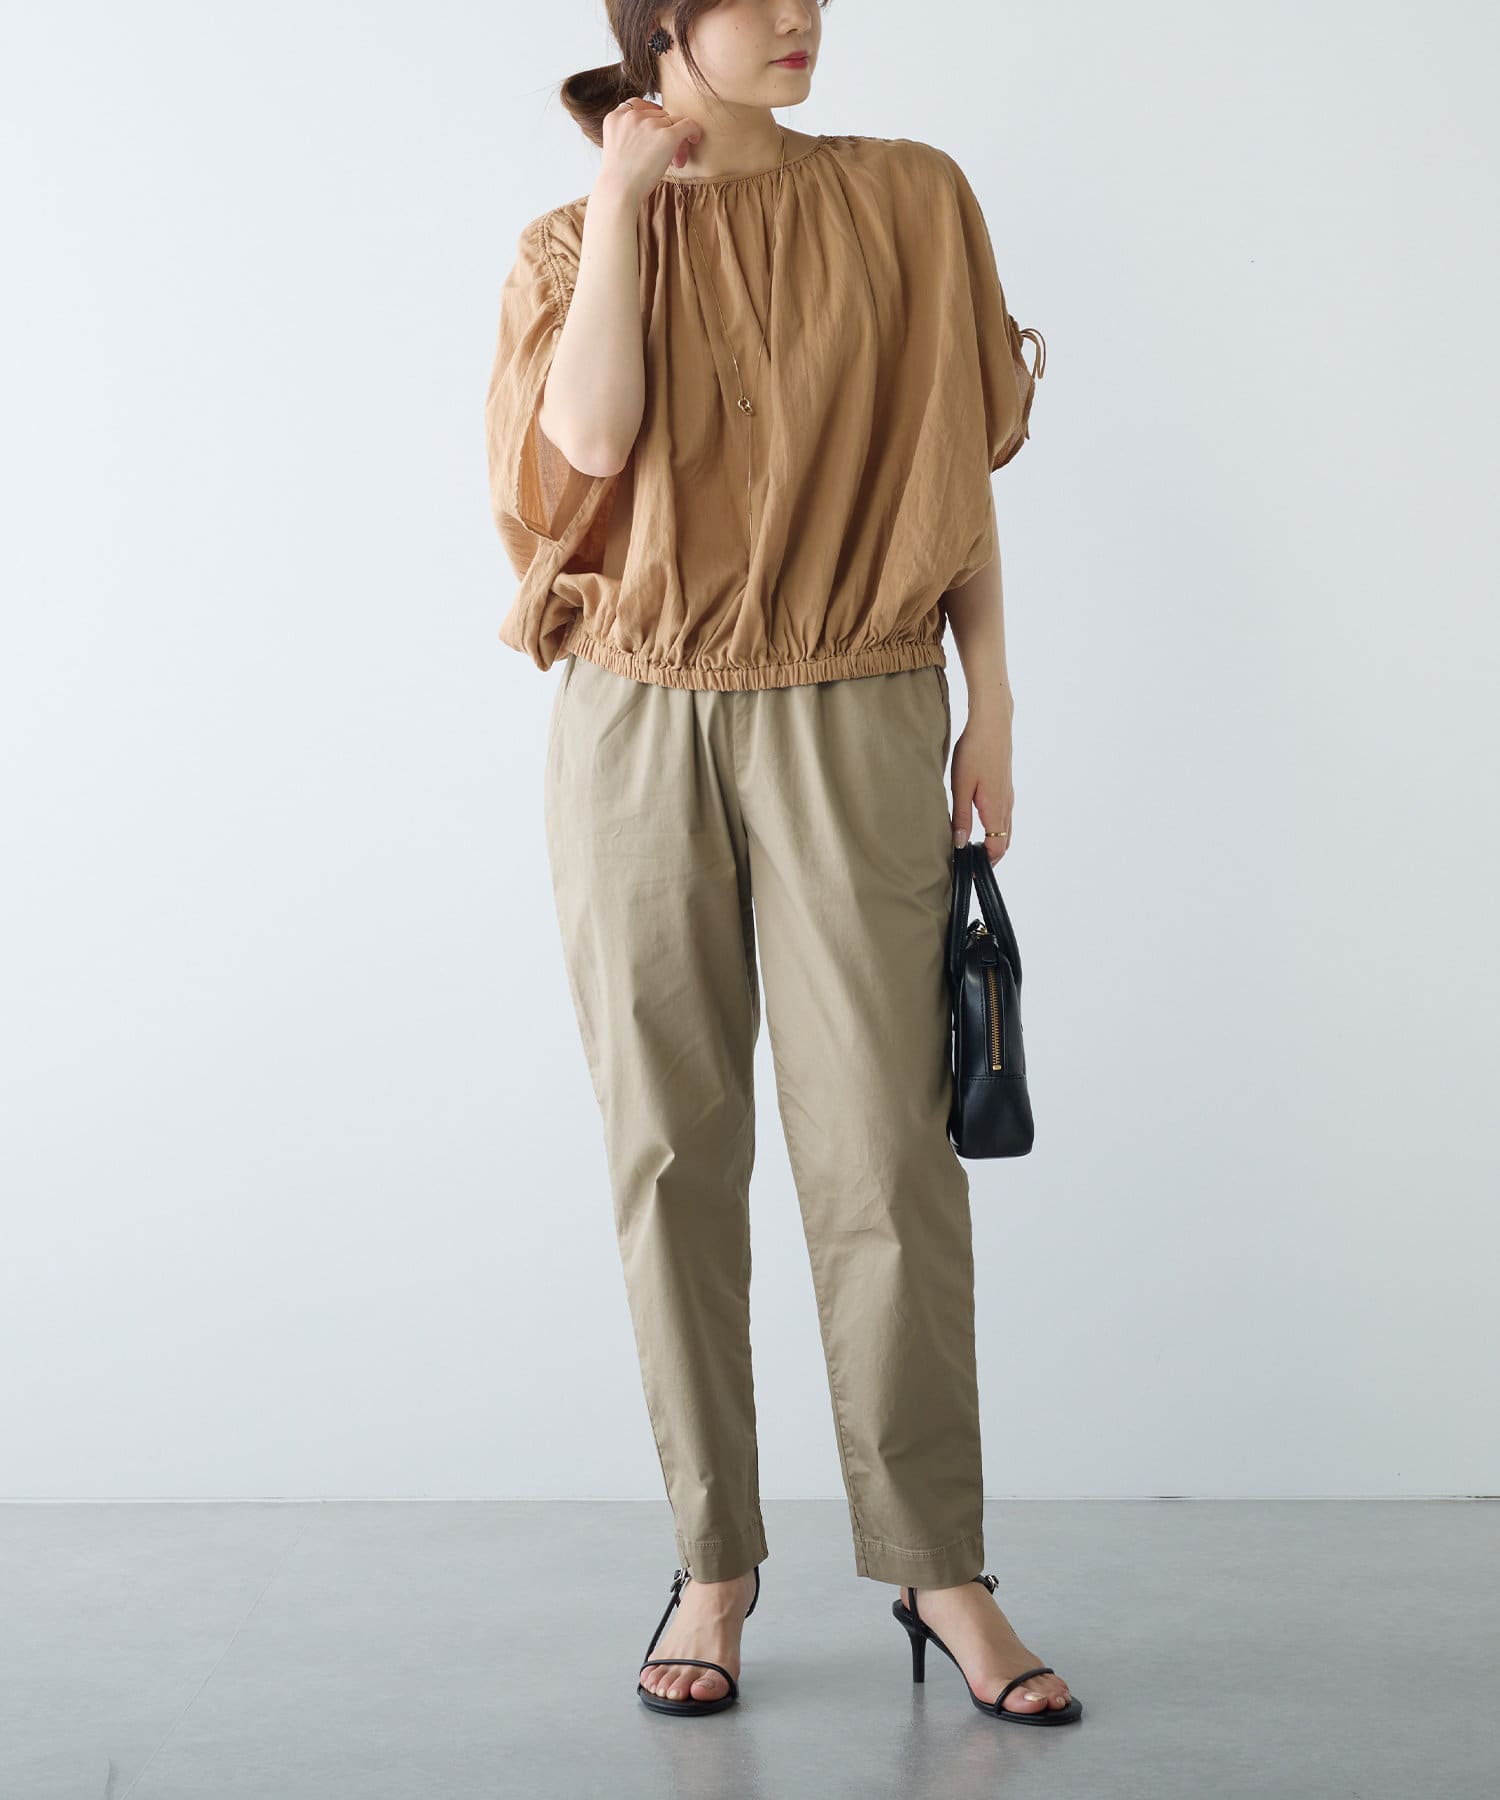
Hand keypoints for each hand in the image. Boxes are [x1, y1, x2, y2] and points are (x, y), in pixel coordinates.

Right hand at [596, 97, 702, 207]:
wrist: (619, 192)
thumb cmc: (619, 179)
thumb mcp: (616, 147)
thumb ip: (629, 132)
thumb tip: (654, 131)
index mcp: (615, 117)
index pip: (638, 106)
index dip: (650, 118)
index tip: (656, 131)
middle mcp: (632, 116)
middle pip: (658, 115)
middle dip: (663, 131)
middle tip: (666, 154)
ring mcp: (650, 124)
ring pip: (672, 121)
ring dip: (676, 138)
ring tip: (674, 160)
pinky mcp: (667, 135)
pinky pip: (688, 124)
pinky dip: (693, 131)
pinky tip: (694, 140)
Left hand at [950, 706, 1014, 862]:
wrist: (992, 723)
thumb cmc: (974, 751)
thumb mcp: (961, 786)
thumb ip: (961, 816)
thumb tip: (960, 844)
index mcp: (996, 809)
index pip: (997, 847)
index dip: (985, 863)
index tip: (969, 870)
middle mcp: (1007, 805)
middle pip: (1004, 842)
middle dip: (990, 857)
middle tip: (970, 864)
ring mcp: (1008, 796)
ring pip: (1005, 829)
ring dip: (993, 842)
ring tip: (972, 848)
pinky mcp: (1005, 787)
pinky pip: (1004, 816)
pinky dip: (995, 829)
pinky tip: (979, 825)